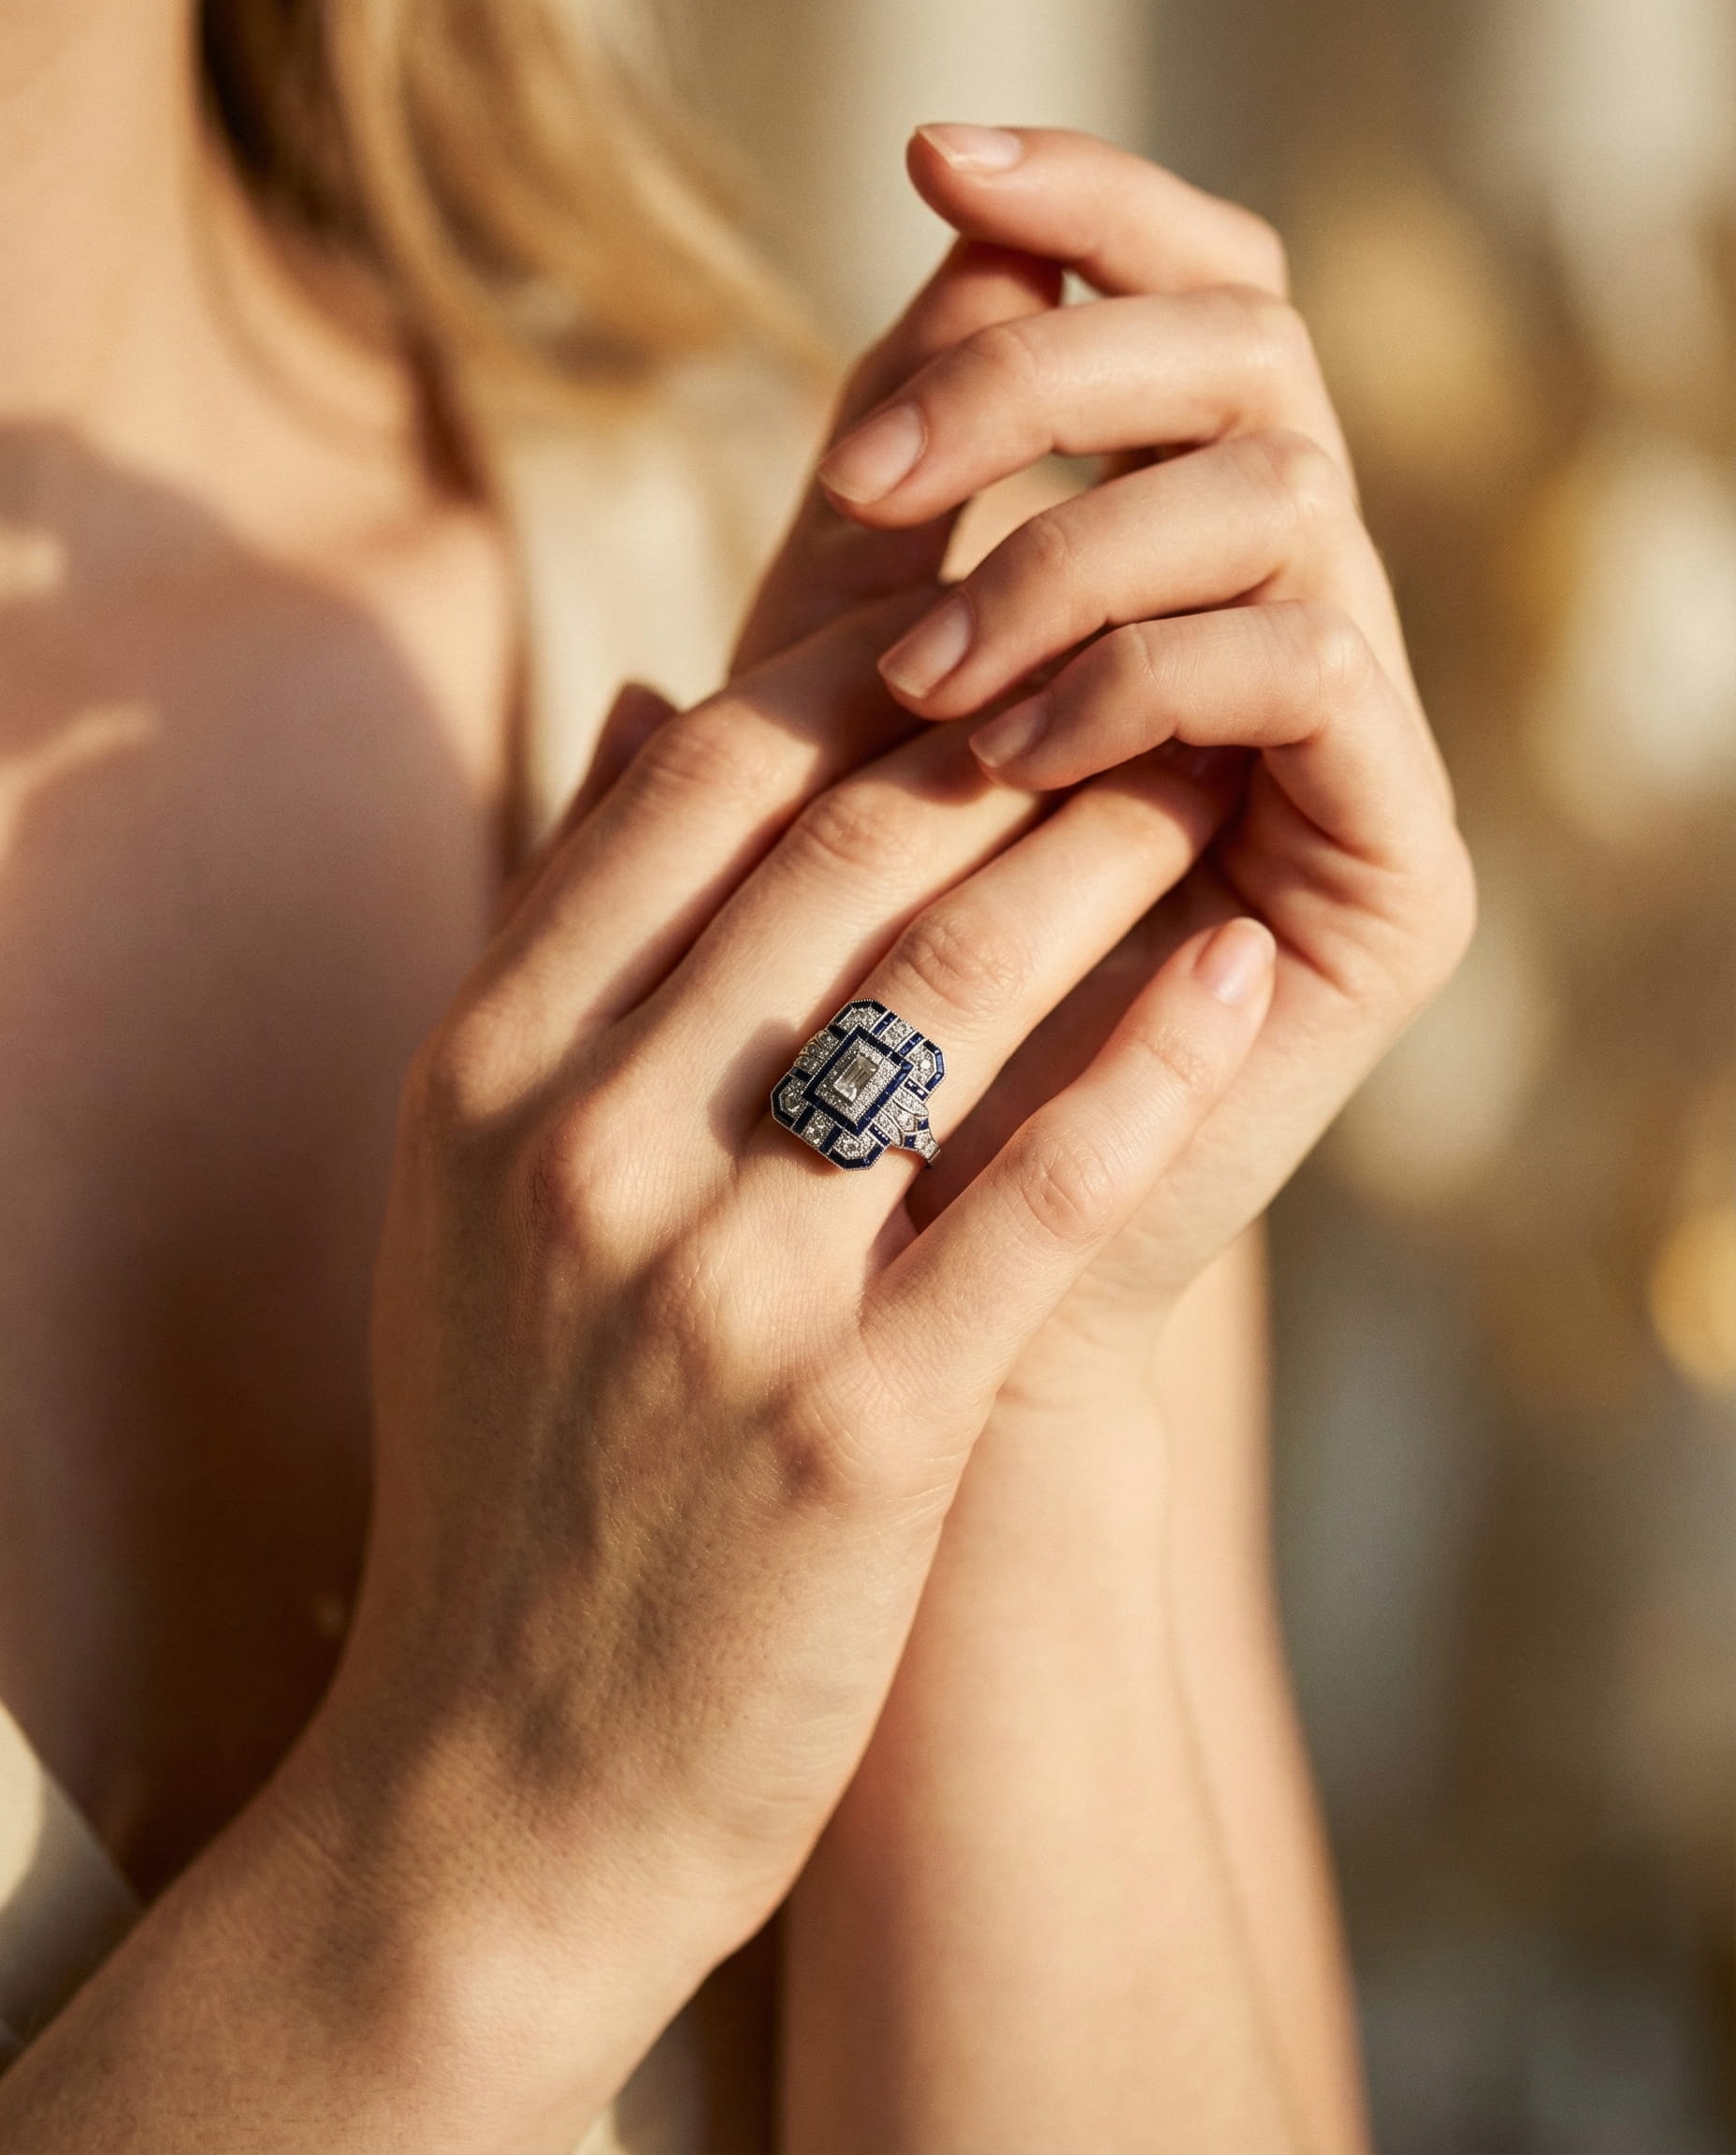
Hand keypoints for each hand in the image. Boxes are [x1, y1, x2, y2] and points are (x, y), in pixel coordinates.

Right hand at [297, 595, 1274, 2130]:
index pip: (689, 786)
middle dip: (1008, 732)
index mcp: (482, 1075)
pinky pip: (1036, 1192)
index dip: (850, 673)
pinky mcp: (858, 1431)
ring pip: (942, 986)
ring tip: (1205, 785)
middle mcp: (584, 1154)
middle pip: (834, 851)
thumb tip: (648, 705)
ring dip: (1100, 858)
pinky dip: (1152, 1063)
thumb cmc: (515, 1466)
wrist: (502, 1784)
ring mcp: (719, 1293)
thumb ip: (565, 950)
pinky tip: (1238, 977)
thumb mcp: (476, 1191)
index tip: (971, 632)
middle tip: (1129, 671)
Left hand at [803, 128, 1472, 1379]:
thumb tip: (910, 285)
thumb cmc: (830, 997)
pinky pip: (1309, 668)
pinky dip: (1143, 674)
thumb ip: (862, 540)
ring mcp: (1345, 747)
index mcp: (1166, 567)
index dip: (1085, 206)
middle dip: (1052, 372)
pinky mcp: (1386, 874)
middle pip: (1250, 355)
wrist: (897, 1264)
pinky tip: (1004, 755)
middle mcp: (1277, 627)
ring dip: (1076, 549)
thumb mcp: (809, 739)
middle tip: (879, 482)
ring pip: (1281, 494)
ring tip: (921, 690)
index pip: (1188, 309)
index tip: (930, 160)